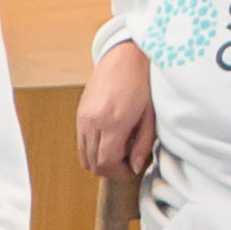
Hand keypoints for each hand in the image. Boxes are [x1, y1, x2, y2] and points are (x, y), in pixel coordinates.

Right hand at [76, 32, 160, 195]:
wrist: (125, 57)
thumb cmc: (142, 83)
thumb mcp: (150, 117)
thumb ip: (142, 145)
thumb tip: (134, 167)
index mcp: (113, 123)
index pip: (106, 163)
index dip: (120, 172)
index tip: (133, 166)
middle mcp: (92, 121)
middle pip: (92, 162)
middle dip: (111, 168)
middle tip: (128, 160)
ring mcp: (82, 117)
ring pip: (84, 154)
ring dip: (100, 159)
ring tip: (119, 149)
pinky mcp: (80, 113)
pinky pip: (81, 140)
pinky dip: (93, 147)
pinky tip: (111, 138)